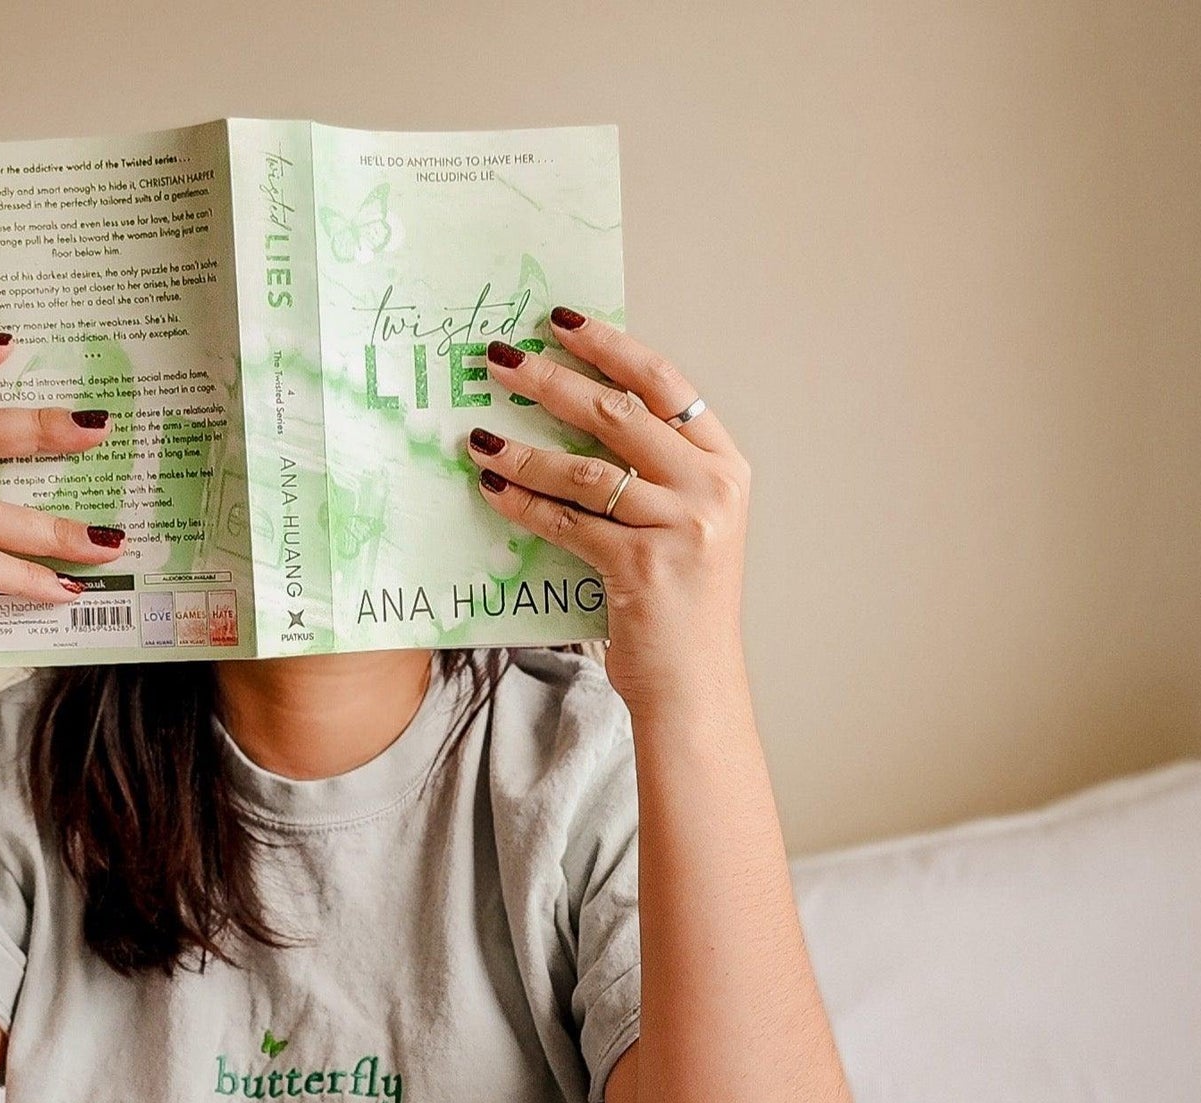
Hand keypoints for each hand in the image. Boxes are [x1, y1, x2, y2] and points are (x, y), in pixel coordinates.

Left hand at [472, 313, 750, 715]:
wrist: (694, 685)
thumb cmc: (680, 606)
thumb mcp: (685, 525)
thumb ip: (653, 473)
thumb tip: (580, 415)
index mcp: (723, 467)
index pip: (664, 384)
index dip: (610, 346)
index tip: (560, 320)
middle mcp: (709, 489)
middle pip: (620, 413)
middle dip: (552, 379)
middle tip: (499, 359)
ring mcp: (679, 528)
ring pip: (586, 469)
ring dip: (523, 448)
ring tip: (477, 434)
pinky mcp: (641, 567)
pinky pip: (567, 522)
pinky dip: (523, 503)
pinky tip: (491, 488)